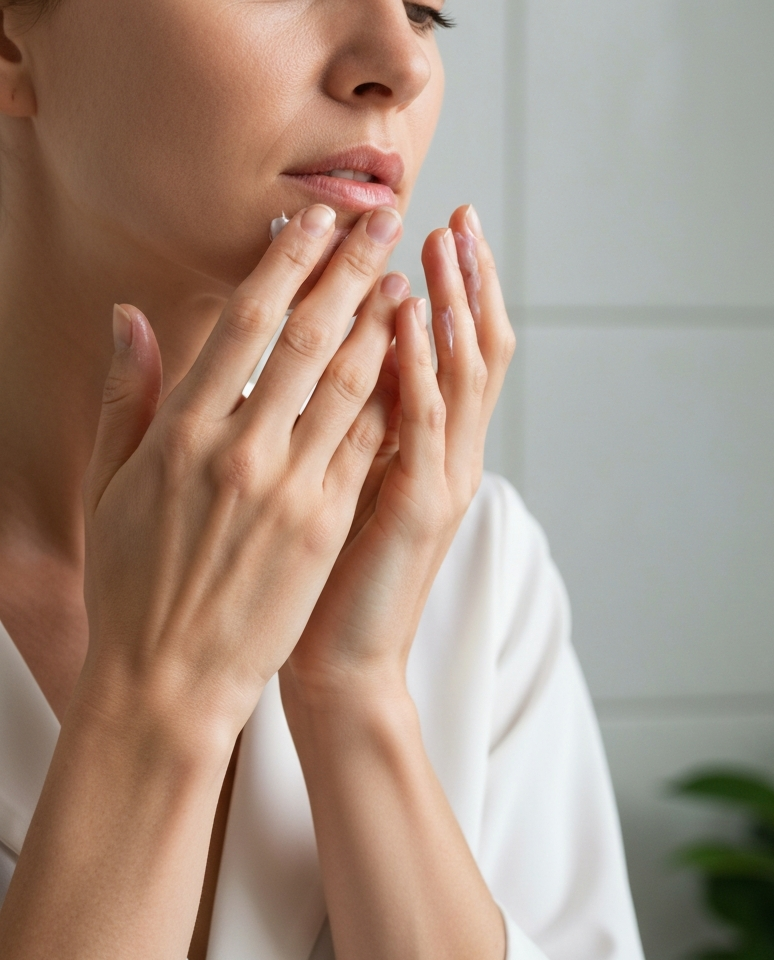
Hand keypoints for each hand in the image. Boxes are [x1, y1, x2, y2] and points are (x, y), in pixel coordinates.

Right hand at [78, 204, 407, 747]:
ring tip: (408, 278)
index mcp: (179, 431)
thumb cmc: (134, 584)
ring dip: (383, 324)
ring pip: (350, 384)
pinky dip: (394, 396)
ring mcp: (289, 488)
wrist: (168, 679)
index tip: (314, 220)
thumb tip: (131, 315)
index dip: (285, 263)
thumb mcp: (112, 485)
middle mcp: (239, 449)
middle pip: (306, 337)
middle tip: (383, 220)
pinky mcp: (326, 526)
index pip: (244, 323)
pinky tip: (414, 362)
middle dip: (350, 270)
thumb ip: (128, 395)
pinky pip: (369, 445)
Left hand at [282, 205, 514, 697]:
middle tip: (456, 215)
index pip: (448, 351)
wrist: (342, 664)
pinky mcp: (420, 509)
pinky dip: (419, 365)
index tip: (432, 227)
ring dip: (454, 302)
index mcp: (426, 447)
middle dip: (468, 281)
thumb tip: (337, 360)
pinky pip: (425, 424)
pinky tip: (408, 315)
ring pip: (462, 375)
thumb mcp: (345, 483)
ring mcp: (441, 480)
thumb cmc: (328, 573)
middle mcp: (447, 456)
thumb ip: (354, 420)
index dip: (450, 289)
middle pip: (472, 350)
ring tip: (445, 241)